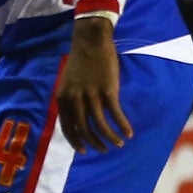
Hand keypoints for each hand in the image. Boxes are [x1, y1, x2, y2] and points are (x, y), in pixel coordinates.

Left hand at [58, 18, 130, 151]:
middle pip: (84, 129)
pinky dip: (122, 125)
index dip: (75, 141)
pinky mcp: (108, 90)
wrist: (90, 41)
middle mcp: (75, 99)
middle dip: (94, 143)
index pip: (68, 127)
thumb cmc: (81, 62)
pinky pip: (116, 114)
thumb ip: (71, 100)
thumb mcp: (68, 83)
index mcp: (63, 99)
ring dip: (110, 138)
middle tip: (103, 150)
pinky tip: (129, 133)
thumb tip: (78, 119)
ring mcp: (92, 95)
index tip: (83, 150)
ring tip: (118, 144)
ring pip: (101, 125)